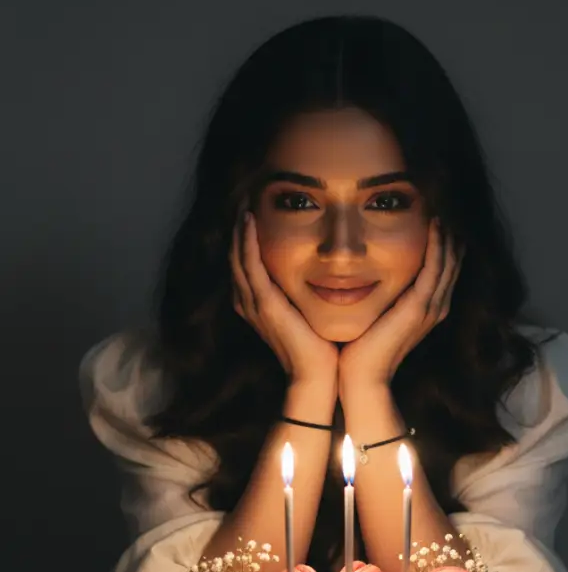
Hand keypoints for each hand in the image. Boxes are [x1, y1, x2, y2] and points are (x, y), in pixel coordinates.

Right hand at [231, 213, 338, 385]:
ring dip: (240, 228)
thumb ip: (309, 291)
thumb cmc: (321, 347)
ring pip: (237, 257)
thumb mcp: (310, 310)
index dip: (247, 236)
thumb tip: (328, 271)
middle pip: (235, 255)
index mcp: (259, 304)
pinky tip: (250, 220)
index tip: (256, 208)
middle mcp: (249, 302)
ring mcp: (253, 303)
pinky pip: (249, 266)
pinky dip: (247, 242)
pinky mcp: (263, 304)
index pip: (246, 262)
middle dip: (239, 226)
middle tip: (246, 195)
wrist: (319, 376)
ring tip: (245, 200)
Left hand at [339, 220, 461, 392]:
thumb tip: (364, 270)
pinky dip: (438, 245)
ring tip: (443, 205)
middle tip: (444, 201)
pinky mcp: (421, 307)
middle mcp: (435, 306)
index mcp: (426, 308)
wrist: (360, 376)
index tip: (435, 213)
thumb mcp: (376, 312)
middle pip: (452, 261)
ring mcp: (431, 307)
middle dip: (450, 232)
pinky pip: (435, 268)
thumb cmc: (361, 347)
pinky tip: (435, 224)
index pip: (443, 267)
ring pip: (449, 261)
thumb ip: (380, 293)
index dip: (443, 241)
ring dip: (448, 233)